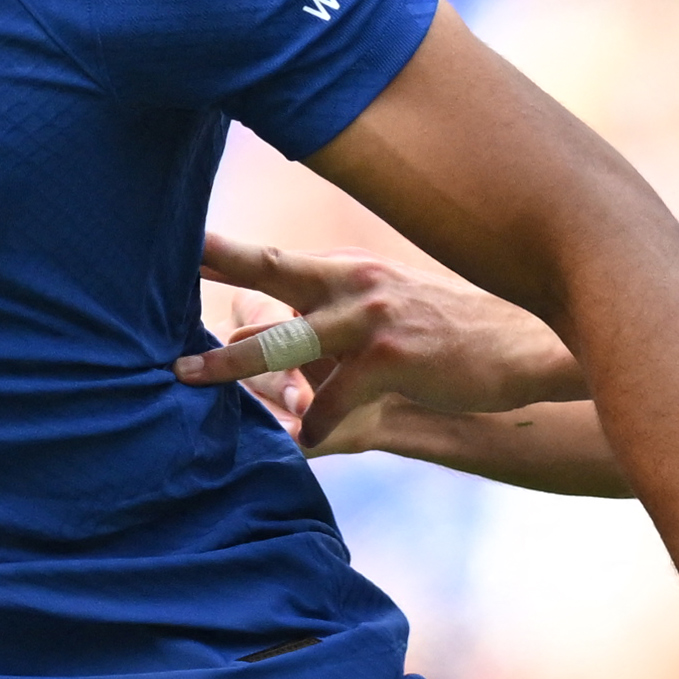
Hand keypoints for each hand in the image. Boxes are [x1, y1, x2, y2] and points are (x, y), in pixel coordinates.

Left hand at [182, 233, 578, 445]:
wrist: (523, 349)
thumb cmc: (445, 341)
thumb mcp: (381, 317)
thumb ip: (318, 331)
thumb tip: (248, 348)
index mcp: (345, 272)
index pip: (269, 257)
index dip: (216, 248)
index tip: (168, 238)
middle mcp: (351, 283)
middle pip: (265, 273)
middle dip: (209, 277)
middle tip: (154, 293)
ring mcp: (370, 317)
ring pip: (282, 344)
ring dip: (234, 365)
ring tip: (189, 375)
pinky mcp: (390, 357)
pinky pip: (329, 403)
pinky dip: (314, 428)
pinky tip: (311, 440)